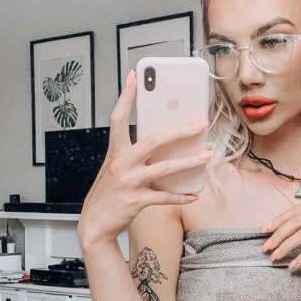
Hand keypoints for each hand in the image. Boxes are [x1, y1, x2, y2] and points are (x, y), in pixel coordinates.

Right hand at [77, 70, 211, 246]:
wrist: (94, 225)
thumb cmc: (109, 194)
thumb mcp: (116, 169)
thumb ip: (134, 155)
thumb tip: (164, 144)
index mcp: (115, 152)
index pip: (118, 118)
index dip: (126, 96)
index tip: (135, 76)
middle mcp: (121, 164)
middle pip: (153, 140)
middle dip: (179, 131)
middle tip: (199, 124)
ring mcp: (129, 182)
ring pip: (164, 168)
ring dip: (189, 161)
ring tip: (207, 155)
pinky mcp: (136, 201)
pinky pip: (164, 196)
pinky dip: (180, 196)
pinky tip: (194, 195)